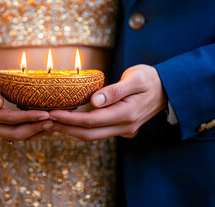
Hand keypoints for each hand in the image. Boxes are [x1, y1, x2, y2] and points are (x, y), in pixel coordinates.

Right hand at [0, 73, 52, 140]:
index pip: (9, 119)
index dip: (28, 117)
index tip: (45, 114)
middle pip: (14, 133)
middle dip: (35, 128)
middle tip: (53, 121)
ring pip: (17, 137)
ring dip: (35, 133)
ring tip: (53, 125)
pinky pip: (16, 134)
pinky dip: (31, 132)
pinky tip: (44, 127)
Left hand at [49, 65, 167, 140]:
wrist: (169, 88)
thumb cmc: (150, 79)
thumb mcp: (135, 78)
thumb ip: (115, 91)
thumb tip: (94, 100)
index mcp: (127, 114)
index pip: (91, 120)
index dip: (69, 118)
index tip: (51, 113)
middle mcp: (124, 127)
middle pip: (88, 133)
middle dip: (65, 128)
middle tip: (46, 120)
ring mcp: (124, 130)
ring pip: (92, 135)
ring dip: (72, 130)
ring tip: (53, 121)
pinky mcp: (122, 128)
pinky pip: (98, 132)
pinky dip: (82, 128)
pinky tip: (70, 121)